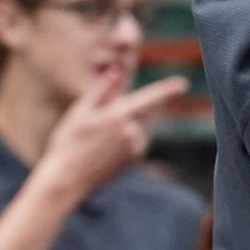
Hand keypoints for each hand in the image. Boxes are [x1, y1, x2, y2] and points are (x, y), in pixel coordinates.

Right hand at [35, 70, 187, 198]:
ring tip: (97, 139)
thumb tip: (117, 70)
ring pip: (138, 126)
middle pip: (140, 111)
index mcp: (118, 117)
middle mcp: (132, 132)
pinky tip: (103, 149)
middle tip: (98, 123)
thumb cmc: (68, 142)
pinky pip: (135, 140)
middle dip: (126, 109)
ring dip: (126, 124)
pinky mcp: (134, 159)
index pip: (149, 98)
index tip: (183, 83)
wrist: (66, 180)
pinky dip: (125, 137)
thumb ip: (102, 89)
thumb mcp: (79, 111)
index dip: (167, 89)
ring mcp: (135, 148)